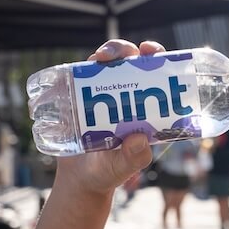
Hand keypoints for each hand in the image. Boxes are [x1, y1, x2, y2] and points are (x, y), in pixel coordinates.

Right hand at [55, 39, 164, 196]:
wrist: (79, 179)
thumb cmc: (108, 172)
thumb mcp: (123, 167)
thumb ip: (133, 158)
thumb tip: (139, 139)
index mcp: (143, 107)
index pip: (154, 74)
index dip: (156, 57)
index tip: (151, 50)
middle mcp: (124, 95)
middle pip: (128, 61)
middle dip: (123, 49)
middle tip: (116, 55)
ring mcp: (100, 94)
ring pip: (103, 64)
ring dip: (102, 54)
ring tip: (98, 59)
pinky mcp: (78, 97)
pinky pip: (77, 76)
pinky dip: (74, 69)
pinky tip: (71, 71)